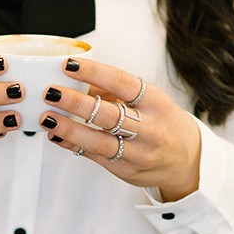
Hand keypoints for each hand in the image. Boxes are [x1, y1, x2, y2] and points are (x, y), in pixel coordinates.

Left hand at [38, 58, 200, 201]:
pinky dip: (72, 145)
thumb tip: (80, 77)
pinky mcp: (126, 169)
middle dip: (75, 102)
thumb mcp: (149, 101)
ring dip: (69, 128)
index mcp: (155, 102)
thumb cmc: (164, 124)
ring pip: (99, 140)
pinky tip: (55, 135)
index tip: (68, 64)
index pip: (122, 82)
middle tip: (51, 92)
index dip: (94, 72)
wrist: (187, 161)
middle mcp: (149, 128)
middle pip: (108, 113)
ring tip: (47, 116)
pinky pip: (95, 156)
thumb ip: (115, 90)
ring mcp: (138, 151)